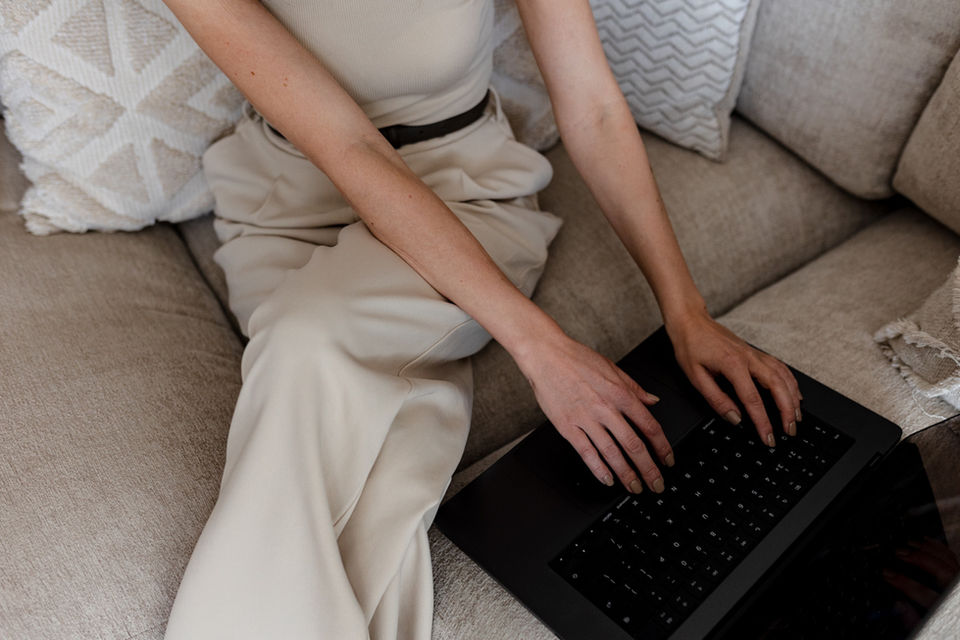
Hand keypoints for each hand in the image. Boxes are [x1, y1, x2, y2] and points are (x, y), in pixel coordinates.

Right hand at [516, 333, 673, 493]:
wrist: (546, 355)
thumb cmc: (576, 359)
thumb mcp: (612, 368)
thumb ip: (634, 388)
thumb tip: (653, 400)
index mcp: (620, 393)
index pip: (649, 426)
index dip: (662, 447)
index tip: (668, 460)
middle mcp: (606, 408)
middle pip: (634, 445)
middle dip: (648, 469)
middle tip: (656, 484)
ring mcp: (586, 419)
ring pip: (612, 452)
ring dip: (626, 474)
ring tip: (634, 487)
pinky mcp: (567, 426)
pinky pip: (586, 452)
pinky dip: (598, 469)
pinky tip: (607, 479)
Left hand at [665, 310, 801, 446]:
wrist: (691, 321)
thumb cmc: (691, 346)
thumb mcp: (695, 376)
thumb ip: (716, 399)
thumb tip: (734, 418)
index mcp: (733, 365)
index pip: (753, 400)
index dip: (763, 422)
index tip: (768, 437)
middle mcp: (749, 358)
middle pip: (777, 387)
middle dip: (787, 412)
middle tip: (790, 431)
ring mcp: (754, 354)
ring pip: (783, 376)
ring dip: (793, 398)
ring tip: (796, 417)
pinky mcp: (755, 352)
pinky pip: (780, 367)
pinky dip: (791, 382)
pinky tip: (794, 393)